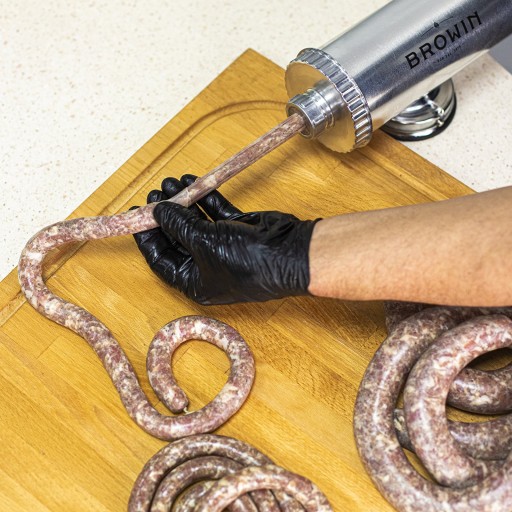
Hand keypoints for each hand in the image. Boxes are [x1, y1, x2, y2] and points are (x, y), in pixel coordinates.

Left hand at [132, 174, 319, 304]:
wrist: (290, 253)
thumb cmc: (248, 262)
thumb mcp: (204, 244)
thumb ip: (179, 226)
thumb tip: (159, 210)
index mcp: (195, 282)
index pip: (160, 260)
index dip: (146, 238)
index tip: (137, 215)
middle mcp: (206, 266)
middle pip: (176, 238)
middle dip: (165, 215)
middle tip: (154, 194)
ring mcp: (222, 245)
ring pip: (195, 221)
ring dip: (183, 201)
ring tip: (170, 182)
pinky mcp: (236, 228)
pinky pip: (214, 211)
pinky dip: (204, 197)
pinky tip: (192, 182)